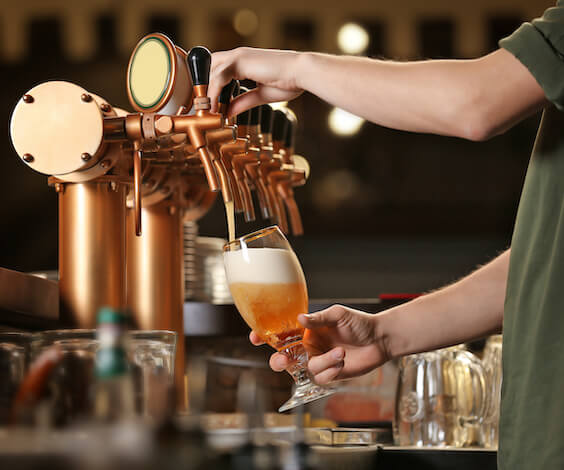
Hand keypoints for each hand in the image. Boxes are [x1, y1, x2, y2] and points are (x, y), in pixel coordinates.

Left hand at [209, 47, 304, 115]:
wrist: (302, 73)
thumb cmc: (289, 81)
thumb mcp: (261, 95)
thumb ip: (243, 102)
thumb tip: (228, 112)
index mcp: (244, 62)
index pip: (219, 71)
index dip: (212, 86)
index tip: (211, 106)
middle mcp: (239, 56)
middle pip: (209, 67)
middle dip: (204, 86)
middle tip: (204, 109)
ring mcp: (238, 56)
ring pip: (211, 72)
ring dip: (206, 92)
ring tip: (206, 112)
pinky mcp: (240, 60)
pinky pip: (218, 77)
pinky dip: (213, 93)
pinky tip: (214, 108)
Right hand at [250, 305, 389, 383]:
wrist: (379, 339)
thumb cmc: (358, 322)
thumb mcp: (337, 314)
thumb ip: (318, 318)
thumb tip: (299, 318)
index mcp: (305, 331)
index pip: (280, 335)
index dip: (264, 336)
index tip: (254, 337)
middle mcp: (308, 347)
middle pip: (283, 359)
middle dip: (279, 362)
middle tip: (285, 361)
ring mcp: (318, 361)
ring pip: (307, 370)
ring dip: (323, 362)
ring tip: (340, 352)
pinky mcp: (330, 374)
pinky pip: (321, 378)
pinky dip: (332, 370)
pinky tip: (343, 360)